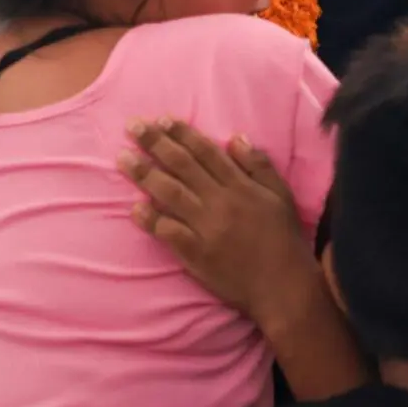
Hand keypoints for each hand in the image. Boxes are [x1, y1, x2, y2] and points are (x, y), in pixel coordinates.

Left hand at [119, 118, 315, 329]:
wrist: (283, 287)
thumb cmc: (284, 240)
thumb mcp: (281, 196)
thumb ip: (259, 166)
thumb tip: (235, 138)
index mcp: (241, 186)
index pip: (206, 152)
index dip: (183, 134)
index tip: (162, 120)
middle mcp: (220, 202)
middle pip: (182, 166)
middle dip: (156, 144)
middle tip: (133, 127)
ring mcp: (206, 228)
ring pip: (169, 194)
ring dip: (144, 174)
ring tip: (123, 159)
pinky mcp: (196, 254)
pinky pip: (168, 231)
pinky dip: (151, 219)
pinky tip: (135, 208)